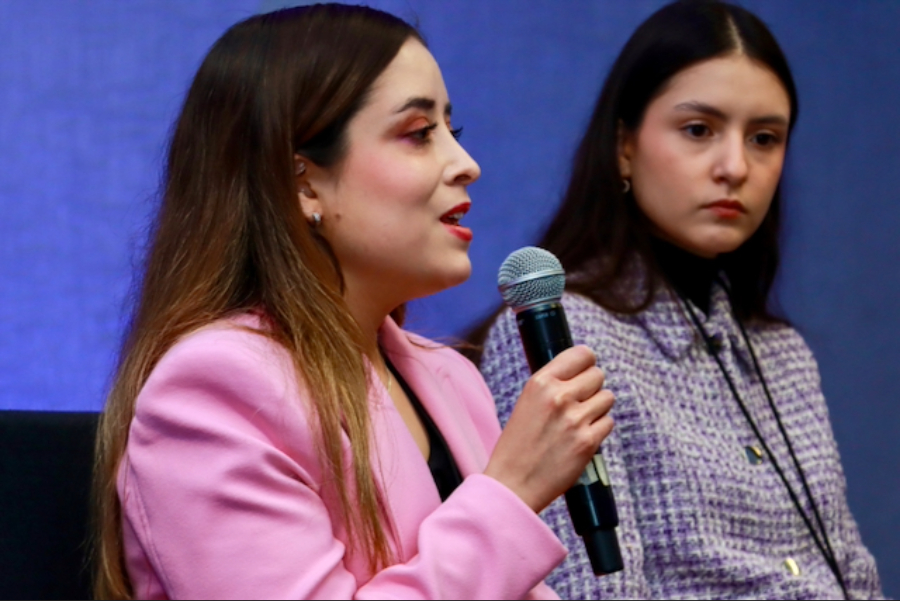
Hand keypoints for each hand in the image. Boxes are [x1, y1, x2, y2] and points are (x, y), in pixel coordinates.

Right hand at [484, 345, 613, 512]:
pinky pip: (608, 423)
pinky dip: (599, 430)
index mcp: (540, 382)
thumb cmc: (518, 444)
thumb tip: (583, 371)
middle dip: (592, 388)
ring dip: (597, 409)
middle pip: (598, 375)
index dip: (586, 363)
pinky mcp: (588, 442)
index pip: (582, 354)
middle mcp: (558, 396)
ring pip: (607, 398)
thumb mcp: (527, 402)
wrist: (512, 484)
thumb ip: (553, 384)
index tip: (584, 373)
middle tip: (578, 405)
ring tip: (578, 423)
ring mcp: (575, 419)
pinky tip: (580, 439)